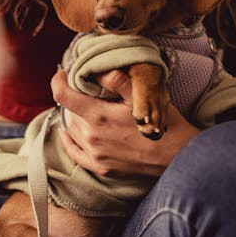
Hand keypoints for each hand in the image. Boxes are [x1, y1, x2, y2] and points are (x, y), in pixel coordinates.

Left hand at [51, 69, 199, 177]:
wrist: (177, 156)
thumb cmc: (161, 123)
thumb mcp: (141, 96)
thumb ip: (116, 80)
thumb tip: (96, 69)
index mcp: (98, 115)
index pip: (63, 95)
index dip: (58, 81)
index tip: (62, 73)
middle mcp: (91, 136)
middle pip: (70, 111)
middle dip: (75, 98)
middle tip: (87, 90)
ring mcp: (95, 154)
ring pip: (72, 130)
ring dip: (75, 117)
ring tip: (87, 108)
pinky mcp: (101, 167)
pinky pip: (75, 153)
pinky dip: (69, 141)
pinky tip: (67, 134)